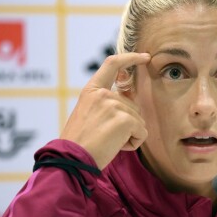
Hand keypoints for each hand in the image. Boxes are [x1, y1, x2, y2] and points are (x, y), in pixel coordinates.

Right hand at [61, 52, 150, 168]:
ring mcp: (114, 105)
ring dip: (128, 136)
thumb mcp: (90, 114)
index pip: (112, 64)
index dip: (131, 58)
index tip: (145, 57)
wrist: (71, 159)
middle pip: (133, 106)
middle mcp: (103, 94)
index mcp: (91, 90)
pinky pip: (142, 132)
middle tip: (104, 136)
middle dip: (126, 124)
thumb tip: (132, 94)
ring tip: (107, 142)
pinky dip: (134, 143)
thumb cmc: (80, 143)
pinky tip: (116, 147)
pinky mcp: (125, 119)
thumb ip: (108, 102)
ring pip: (139, 121)